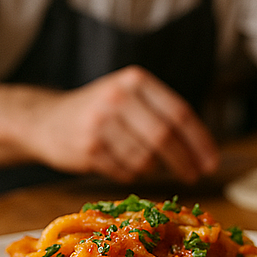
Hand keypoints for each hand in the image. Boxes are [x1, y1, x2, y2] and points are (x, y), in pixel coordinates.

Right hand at [25, 66, 219, 182]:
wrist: (45, 120)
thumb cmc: (98, 111)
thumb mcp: (127, 96)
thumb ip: (159, 113)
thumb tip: (200, 150)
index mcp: (135, 80)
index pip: (178, 113)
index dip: (199, 141)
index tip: (211, 162)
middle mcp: (117, 96)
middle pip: (164, 137)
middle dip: (184, 162)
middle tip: (194, 176)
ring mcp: (100, 122)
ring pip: (145, 158)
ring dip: (152, 169)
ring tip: (146, 165)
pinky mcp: (88, 147)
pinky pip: (125, 171)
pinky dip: (131, 175)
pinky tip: (123, 165)